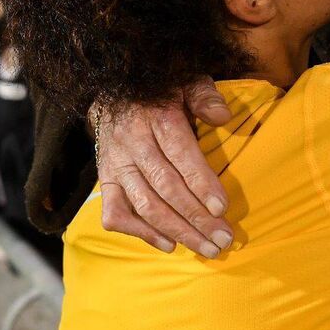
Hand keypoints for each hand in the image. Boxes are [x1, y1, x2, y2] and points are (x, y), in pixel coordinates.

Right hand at [96, 78, 233, 257]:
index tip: (222, 208)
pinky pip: (116, 213)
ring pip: (145, 205)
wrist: (113, 90)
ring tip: (206, 248)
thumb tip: (223, 116)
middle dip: (197, 218)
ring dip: (177, 231)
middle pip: (166, 187)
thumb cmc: (160, 90)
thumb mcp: (186, 81)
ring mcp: (117, 165)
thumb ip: (204, 96)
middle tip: (223, 239)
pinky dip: (141, 233)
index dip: (201, 183)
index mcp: (157, 118)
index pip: (180, 155)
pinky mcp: (106, 180)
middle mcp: (133, 144)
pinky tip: (169, 244)